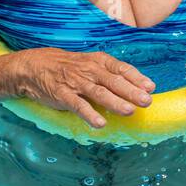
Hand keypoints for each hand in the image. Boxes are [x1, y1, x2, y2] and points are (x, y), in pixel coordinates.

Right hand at [5, 48, 154, 128]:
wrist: (35, 66)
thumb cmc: (69, 67)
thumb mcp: (90, 64)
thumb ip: (110, 75)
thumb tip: (136, 88)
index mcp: (98, 61)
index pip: (121, 68)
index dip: (136, 77)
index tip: (151, 87)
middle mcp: (89, 70)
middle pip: (114, 81)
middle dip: (132, 91)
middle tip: (147, 101)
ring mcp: (76, 82)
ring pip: (99, 93)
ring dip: (115, 102)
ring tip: (129, 111)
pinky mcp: (62, 94)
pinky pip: (78, 105)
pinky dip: (89, 114)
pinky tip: (100, 124)